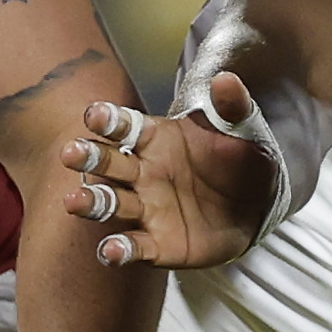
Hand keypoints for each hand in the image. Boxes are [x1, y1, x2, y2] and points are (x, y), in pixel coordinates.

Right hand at [63, 75, 282, 268]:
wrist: (259, 206)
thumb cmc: (240, 160)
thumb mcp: (242, 128)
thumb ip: (233, 104)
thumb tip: (226, 79)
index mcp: (155, 138)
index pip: (125, 126)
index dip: (109, 120)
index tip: (95, 115)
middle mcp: (142, 172)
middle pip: (108, 162)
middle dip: (89, 157)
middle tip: (72, 153)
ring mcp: (146, 208)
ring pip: (111, 203)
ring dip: (91, 202)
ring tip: (74, 202)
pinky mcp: (157, 244)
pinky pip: (134, 246)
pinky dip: (119, 250)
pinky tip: (110, 251)